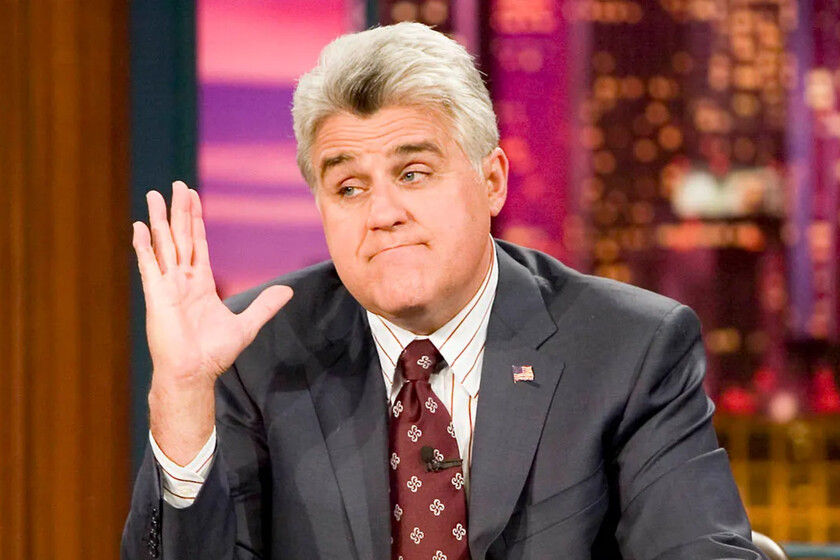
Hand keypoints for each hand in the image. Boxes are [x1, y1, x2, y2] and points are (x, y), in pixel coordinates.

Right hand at [133, 181, 292, 463]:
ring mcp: (168, 286)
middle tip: (176, 185)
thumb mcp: (246, 325)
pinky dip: (144, 247)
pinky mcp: (157, 295)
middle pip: (181, 237)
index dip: (196, 220)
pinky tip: (139, 228)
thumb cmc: (214, 354)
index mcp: (200, 283)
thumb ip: (265, 305)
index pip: (197, 243)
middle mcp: (182, 280)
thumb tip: (288, 292)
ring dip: (159, 220)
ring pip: (164, 245)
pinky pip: (150, 266)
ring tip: (153, 196)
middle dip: (179, 211)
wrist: (194, 373)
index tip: (193, 197)